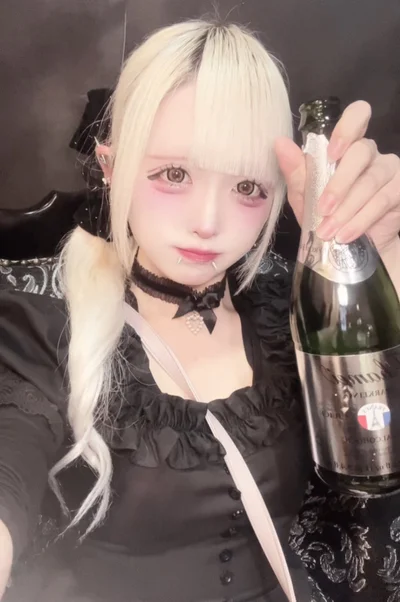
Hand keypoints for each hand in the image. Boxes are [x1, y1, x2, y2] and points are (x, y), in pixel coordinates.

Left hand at [275, 100, 399, 255]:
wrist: (351, 247)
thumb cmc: (327, 215)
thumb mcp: (306, 196)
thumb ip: (295, 171)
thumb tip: (280, 144)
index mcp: (347, 146)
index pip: (357, 116)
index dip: (346, 128)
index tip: (331, 154)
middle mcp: (371, 153)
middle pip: (361, 152)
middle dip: (339, 184)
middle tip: (323, 209)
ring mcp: (389, 170)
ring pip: (370, 181)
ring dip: (346, 209)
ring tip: (328, 231)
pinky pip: (382, 201)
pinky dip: (360, 220)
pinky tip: (346, 234)